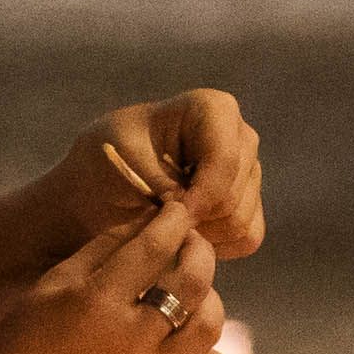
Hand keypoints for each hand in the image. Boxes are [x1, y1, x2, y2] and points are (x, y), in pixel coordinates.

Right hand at [0, 201, 228, 353]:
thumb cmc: (22, 340)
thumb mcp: (51, 285)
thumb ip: (101, 250)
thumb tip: (149, 221)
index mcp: (96, 301)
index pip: (154, 246)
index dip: (175, 220)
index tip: (179, 210)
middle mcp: (129, 338)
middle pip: (193, 282)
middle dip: (200, 251)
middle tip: (192, 243)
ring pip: (208, 328)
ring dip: (210, 300)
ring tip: (193, 293)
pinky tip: (195, 346)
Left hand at [90, 91, 264, 259]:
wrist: (102, 191)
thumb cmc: (106, 164)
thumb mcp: (122, 161)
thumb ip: (160, 181)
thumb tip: (190, 213)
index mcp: (212, 109)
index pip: (225, 159)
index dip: (200, 195)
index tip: (167, 213)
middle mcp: (240, 137)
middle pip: (234, 195)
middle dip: (194, 216)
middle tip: (156, 217)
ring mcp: (249, 173)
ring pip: (240, 221)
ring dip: (199, 233)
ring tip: (164, 221)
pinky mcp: (250, 207)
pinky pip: (247, 238)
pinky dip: (214, 245)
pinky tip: (183, 232)